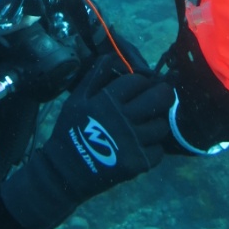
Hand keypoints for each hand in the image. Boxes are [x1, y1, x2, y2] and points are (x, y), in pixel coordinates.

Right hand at [1, 55, 172, 228]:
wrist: (64, 172)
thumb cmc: (71, 131)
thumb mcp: (76, 100)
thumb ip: (95, 76)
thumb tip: (113, 56)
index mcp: (108, 101)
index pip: (138, 81)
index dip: (142, 81)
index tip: (141, 86)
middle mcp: (123, 119)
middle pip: (160, 98)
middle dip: (164, 93)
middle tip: (160, 96)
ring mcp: (133, 142)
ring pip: (162, 125)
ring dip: (157, 122)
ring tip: (147, 123)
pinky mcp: (138, 163)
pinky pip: (159, 150)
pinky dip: (153, 147)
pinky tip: (142, 144)